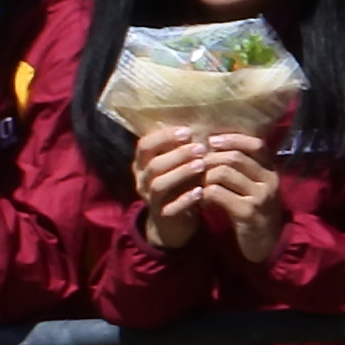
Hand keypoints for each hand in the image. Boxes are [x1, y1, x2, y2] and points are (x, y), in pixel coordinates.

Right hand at [132, 121, 209, 250]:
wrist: (174, 221)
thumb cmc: (179, 184)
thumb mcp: (177, 164)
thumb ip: (182, 148)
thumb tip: (202, 123)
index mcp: (143, 163)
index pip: (145, 145)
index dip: (164, 137)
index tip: (187, 132)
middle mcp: (142, 179)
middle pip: (154, 164)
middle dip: (178, 154)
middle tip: (201, 148)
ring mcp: (150, 198)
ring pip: (159, 184)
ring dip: (181, 173)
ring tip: (202, 165)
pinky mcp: (162, 215)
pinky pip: (170, 207)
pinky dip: (185, 199)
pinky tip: (200, 192)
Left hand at [194, 132, 285, 267]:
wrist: (267, 243)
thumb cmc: (256, 210)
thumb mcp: (256, 186)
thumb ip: (244, 168)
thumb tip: (214, 144)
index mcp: (271, 171)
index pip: (256, 144)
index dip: (233, 138)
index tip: (212, 140)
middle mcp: (269, 181)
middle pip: (235, 158)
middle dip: (211, 158)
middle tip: (196, 165)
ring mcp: (259, 197)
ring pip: (223, 173)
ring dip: (204, 176)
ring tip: (198, 184)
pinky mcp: (247, 213)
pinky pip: (217, 193)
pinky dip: (204, 194)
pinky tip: (202, 200)